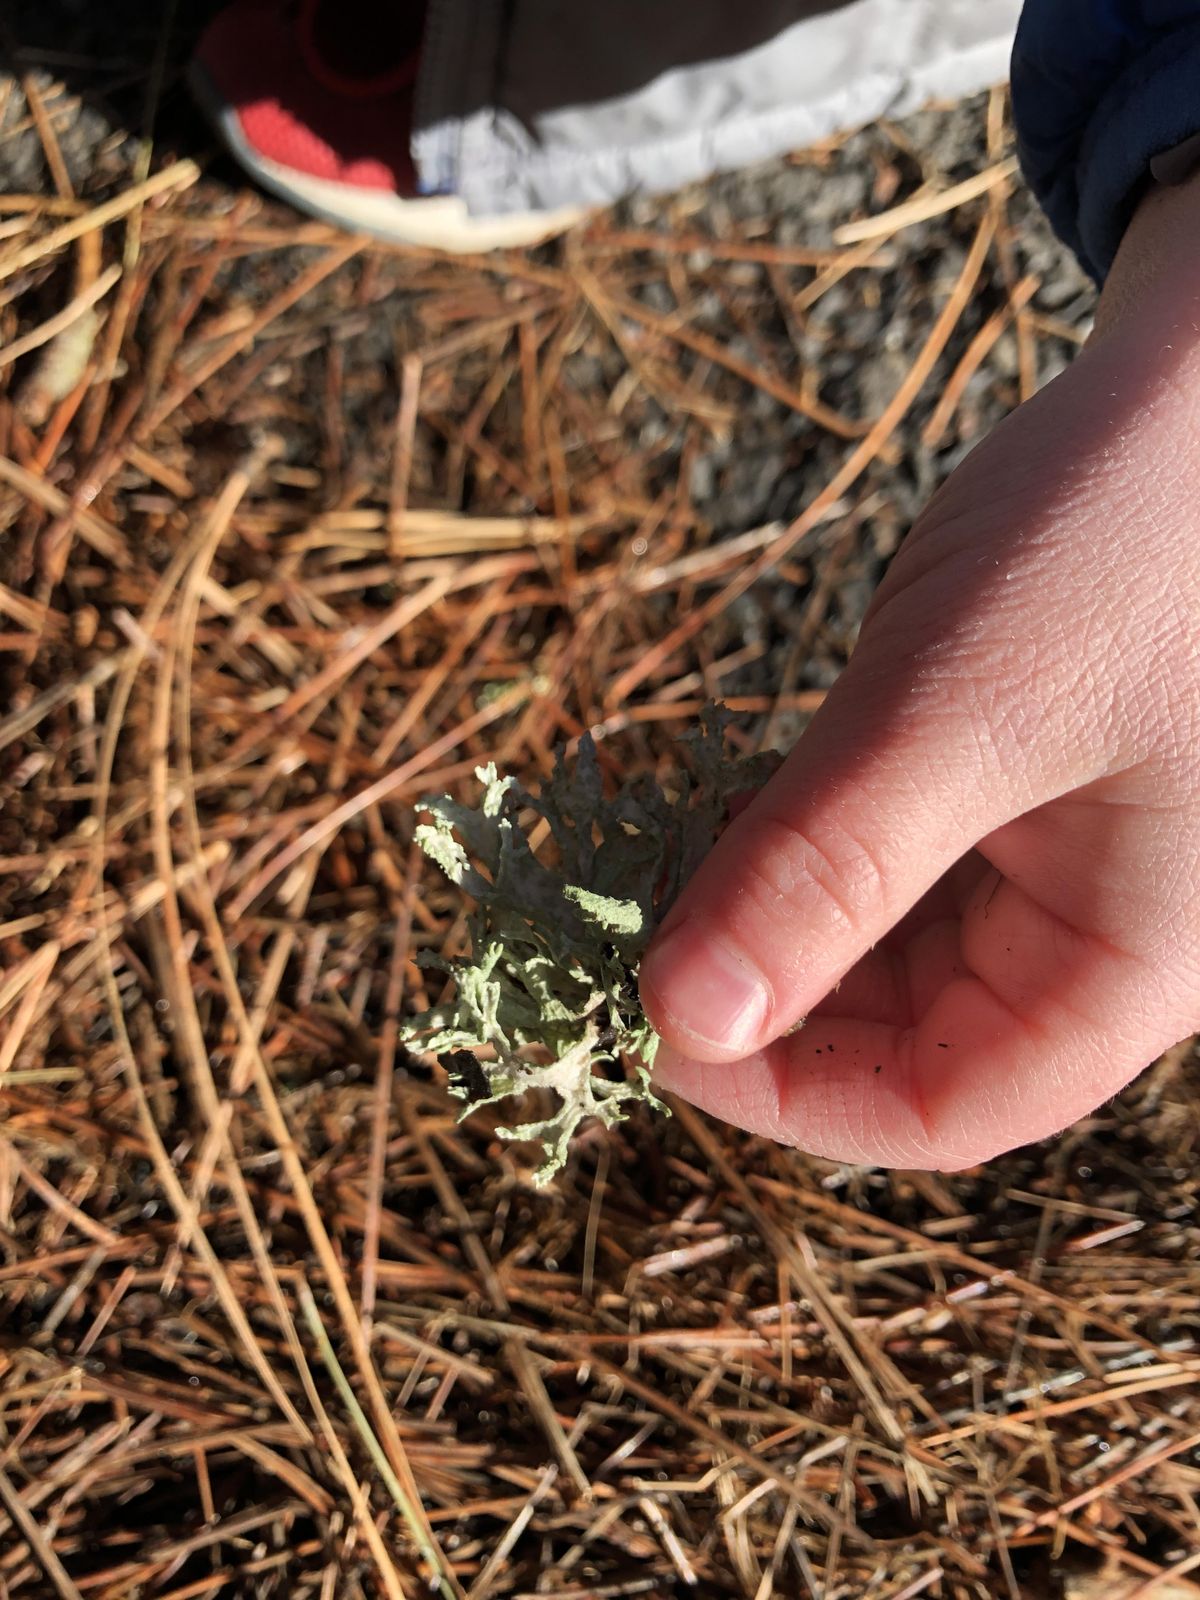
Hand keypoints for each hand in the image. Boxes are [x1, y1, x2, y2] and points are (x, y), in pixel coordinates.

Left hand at [639, 174, 1199, 1169]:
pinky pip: (887, 861)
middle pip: (898, 1038)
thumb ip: (825, 869)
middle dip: (754, 996)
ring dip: (761, 918)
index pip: (942, 1110)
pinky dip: (798, 847)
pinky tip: (731, 807)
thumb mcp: (965, 707)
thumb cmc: (1134, 530)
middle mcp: (1096, 936)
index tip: (642, 1021)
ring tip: (654, 865)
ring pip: (878, 950)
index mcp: (1132, 963)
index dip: (780, 1095)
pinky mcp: (1006, 789)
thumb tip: (678, 1020)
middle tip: (616, 929)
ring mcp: (1052, 862)